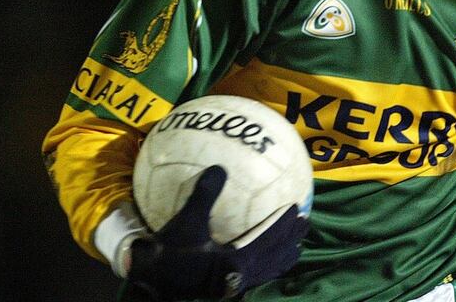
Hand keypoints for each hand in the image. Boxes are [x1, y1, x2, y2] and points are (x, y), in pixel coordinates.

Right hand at [123, 166, 308, 300]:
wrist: (150, 279)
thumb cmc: (168, 250)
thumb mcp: (186, 220)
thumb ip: (205, 195)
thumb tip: (218, 168)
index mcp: (235, 263)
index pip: (269, 242)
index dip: (285, 226)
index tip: (298, 209)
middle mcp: (238, 277)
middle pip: (275, 259)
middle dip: (291, 240)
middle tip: (305, 222)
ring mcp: (233, 285)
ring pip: (267, 270)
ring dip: (282, 254)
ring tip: (294, 242)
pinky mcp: (224, 287)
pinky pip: (254, 274)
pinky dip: (266, 263)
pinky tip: (263, 254)